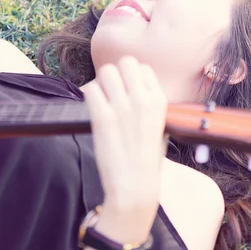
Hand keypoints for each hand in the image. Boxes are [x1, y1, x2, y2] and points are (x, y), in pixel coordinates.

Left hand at [84, 56, 167, 215]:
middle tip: (110, 92)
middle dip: (115, 74)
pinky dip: (88, 96)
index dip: (131, 77)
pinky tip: (92, 109)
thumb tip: (137, 91)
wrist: (135, 186)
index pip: (143, 68)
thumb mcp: (161, 128)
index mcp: (159, 101)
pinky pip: (90, 89)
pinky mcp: (103, 118)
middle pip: (125, 62)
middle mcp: (142, 100)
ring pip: (106, 72)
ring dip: (100, 83)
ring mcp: (122, 107)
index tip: (125, 91)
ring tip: (100, 101)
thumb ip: (151, 107)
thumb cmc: (147, 161)